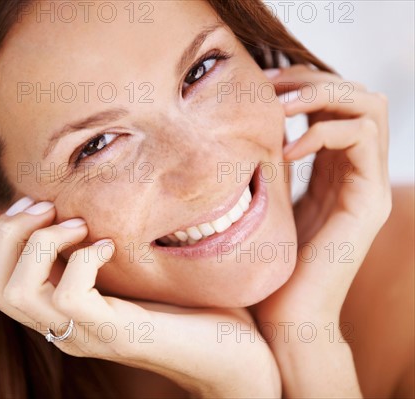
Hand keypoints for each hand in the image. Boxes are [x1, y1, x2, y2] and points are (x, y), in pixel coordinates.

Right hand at [0, 198, 280, 397]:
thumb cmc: (182, 305)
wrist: (231, 354)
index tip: (34, 204)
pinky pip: (70, 296)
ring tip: (78, 225)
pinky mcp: (116, 334)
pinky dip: (82, 259)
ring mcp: (85, 335)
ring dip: (41, 243)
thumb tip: (73, 204)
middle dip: (6, 232)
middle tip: (46, 208)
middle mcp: (60, 328)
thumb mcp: (125, 272)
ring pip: (17, 291)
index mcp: (56, 313)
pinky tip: (108, 247)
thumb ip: (91, 251)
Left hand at [251, 65, 389, 396]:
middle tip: (270, 86)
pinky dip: (323, 130)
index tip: (259, 85)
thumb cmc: (265, 262)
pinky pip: (362, 140)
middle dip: (312, 79)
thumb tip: (241, 126)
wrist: (284, 316)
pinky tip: (287, 147)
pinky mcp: (370, 202)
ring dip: (321, 95)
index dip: (300, 82)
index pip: (333, 103)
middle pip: (357, 95)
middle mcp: (355, 172)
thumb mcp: (263, 199)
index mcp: (330, 169)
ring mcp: (367, 186)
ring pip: (369, 107)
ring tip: (279, 108)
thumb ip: (267, 162)